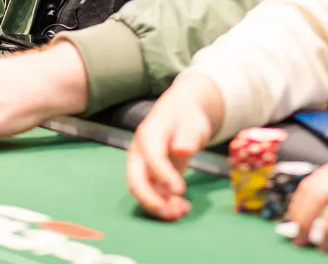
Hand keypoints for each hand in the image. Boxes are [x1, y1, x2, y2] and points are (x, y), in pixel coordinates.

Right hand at [127, 71, 223, 221]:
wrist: (181, 115)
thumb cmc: (186, 118)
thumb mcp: (192, 123)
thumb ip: (187, 136)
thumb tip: (181, 149)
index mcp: (148, 135)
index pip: (151, 157)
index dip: (163, 175)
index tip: (180, 190)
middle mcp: (139, 153)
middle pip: (135, 181)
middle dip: (151, 200)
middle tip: (173, 212)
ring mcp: (142, 167)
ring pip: (143, 193)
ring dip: (160, 207)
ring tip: (183, 211)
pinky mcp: (149, 178)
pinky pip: (152, 196)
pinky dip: (165, 206)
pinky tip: (183, 208)